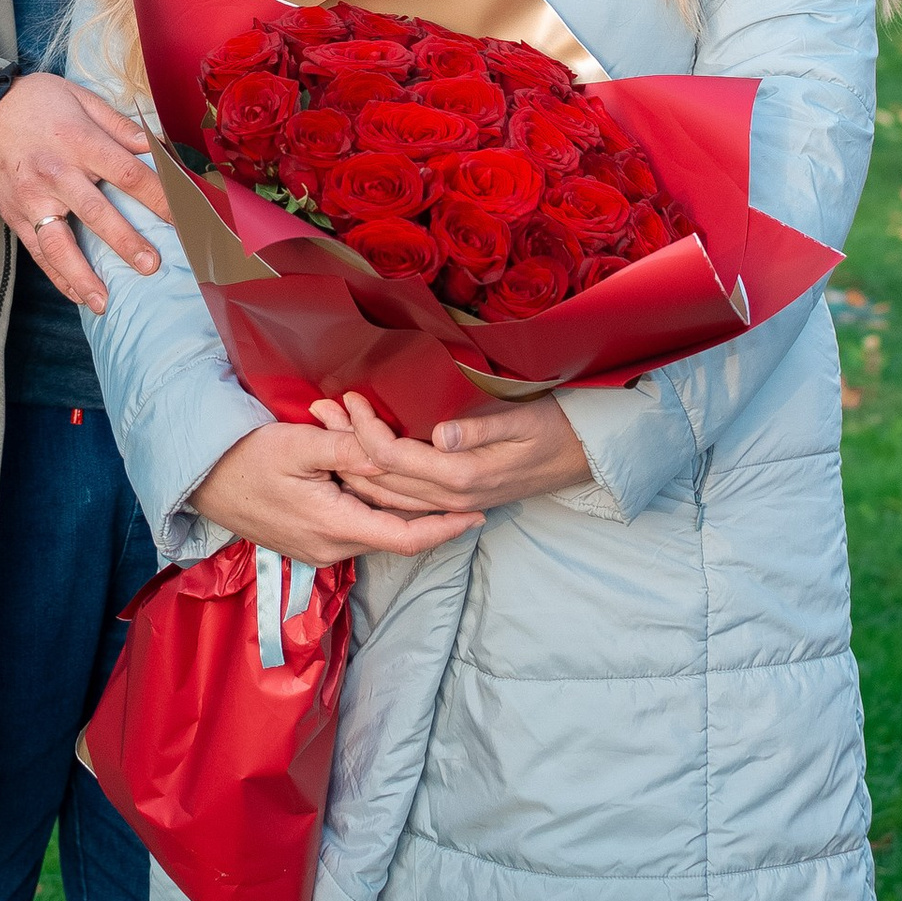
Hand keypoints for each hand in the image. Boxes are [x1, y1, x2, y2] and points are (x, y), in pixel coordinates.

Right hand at [0, 75, 166, 312]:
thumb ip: (120, 125)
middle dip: (125, 241)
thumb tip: (158, 145)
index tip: (184, 217)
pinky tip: (78, 296)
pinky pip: (37, 252)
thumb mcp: (81, 98)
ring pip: (58, 243)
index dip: (158, 196)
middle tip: (151, 265)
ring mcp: (32, 198)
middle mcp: (55, 173)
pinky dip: (57, 277)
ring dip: (83, 274)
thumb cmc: (38, 101)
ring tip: (104, 301)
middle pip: (95, 212)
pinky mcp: (15, 216)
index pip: (126, 173)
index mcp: (78, 141)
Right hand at [192, 421, 470, 565]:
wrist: (201, 481)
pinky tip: (380, 480)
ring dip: (397, 502)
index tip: (477, 515)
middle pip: (395, 534)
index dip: (445, 529)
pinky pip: (356, 528)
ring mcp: (319, 550)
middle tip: (454, 480)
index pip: (405, 538)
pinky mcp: (310, 543)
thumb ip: (350, 451)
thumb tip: (394, 454)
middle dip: (426, 507)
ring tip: (418, 470)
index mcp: (335, 526)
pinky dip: (374, 505)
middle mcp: (331, 548)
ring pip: (376, 529)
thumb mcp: (299, 444)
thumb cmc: (247, 458)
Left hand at [313, 387, 590, 519]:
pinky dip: (372, 478)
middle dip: (344, 445)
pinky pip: (400, 498)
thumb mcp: (523, 420)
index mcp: (462, 475)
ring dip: (351, 463)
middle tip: (319, 411)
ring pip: (384, 494)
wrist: (581, 458)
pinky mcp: (452, 501)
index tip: (349, 397)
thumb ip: (479, 429)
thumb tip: (439, 433)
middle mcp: (450, 496)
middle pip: (379, 478)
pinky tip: (355, 459)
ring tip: (326, 429)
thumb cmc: (554, 429)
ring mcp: (450, 503)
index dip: (364, 429)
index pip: (394, 457)